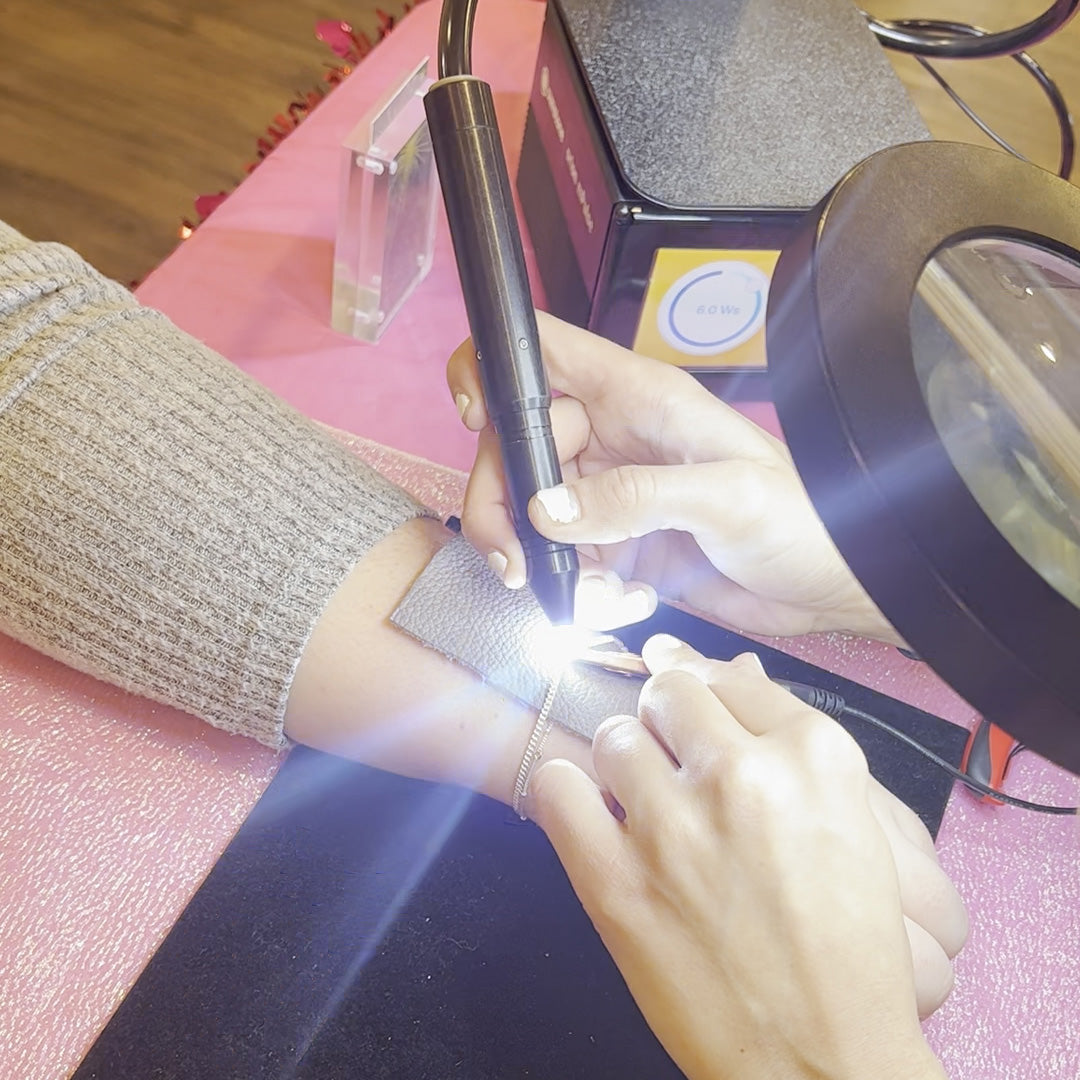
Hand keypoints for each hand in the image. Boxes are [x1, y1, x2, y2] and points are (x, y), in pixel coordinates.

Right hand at [448, 313, 898, 639]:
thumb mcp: (725, 497)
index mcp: (638, 399)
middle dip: (502, 505)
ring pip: (529, 513)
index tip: (477, 419)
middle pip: (514, 447)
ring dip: (541, 561)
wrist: (826, 586)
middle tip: (514, 560)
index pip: (546, 351)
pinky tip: (624, 599)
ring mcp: (610, 493)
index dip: (496, 368)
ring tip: (588, 592)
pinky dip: (578, 591)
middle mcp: (613, 439)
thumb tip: (549, 510)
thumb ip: (635, 497)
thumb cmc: (801, 520)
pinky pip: (564, 561)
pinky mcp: (616, 543)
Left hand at [530, 637, 963, 1079]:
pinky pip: (558, 789)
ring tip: (637, 796)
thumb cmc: (844, 949)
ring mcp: (674, 827)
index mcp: (813, 757)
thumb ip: (786, 742)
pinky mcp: (617, 882)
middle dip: (663, 716)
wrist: (820, 1058)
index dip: (699, 683)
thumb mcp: (850, 825)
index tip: (679, 687)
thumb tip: (729, 673)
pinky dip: (563, 789)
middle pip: (667, 693)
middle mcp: (741, 776)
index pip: (728, 678)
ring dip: (621, 757)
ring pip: (613, 735)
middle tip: (666, 753)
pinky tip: (582, 805)